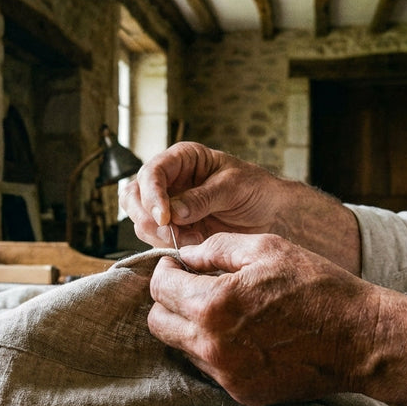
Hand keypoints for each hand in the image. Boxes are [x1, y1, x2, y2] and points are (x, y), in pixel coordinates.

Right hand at [121, 142, 283, 246]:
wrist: (272, 215)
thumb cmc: (256, 190)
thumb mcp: (233, 187)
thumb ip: (202, 198)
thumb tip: (173, 212)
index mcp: (182, 159)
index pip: (152, 172)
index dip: (152, 194)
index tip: (164, 217)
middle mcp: (169, 181)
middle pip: (133, 196)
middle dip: (146, 217)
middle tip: (169, 234)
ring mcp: (168, 206)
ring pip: (140, 220)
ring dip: (158, 235)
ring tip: (192, 239)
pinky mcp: (173, 229)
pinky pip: (155, 239)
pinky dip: (168, 246)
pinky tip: (193, 245)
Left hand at [147, 232, 379, 405]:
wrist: (361, 339)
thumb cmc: (318, 286)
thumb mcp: (266, 248)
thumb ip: (215, 248)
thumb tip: (185, 256)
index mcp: (214, 305)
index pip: (159, 289)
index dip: (165, 271)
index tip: (177, 266)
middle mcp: (212, 346)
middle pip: (159, 324)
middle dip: (168, 301)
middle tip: (191, 286)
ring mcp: (226, 375)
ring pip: (181, 348)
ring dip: (190, 327)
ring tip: (223, 309)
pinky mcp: (242, 393)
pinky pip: (209, 369)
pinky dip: (214, 350)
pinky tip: (243, 334)